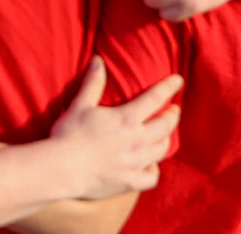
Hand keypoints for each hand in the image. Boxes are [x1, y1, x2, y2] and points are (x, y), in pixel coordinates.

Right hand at [49, 62, 180, 199]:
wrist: (62, 169)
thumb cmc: (69, 134)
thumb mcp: (80, 105)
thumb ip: (93, 83)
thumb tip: (98, 60)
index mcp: (125, 119)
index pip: (155, 98)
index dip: (169, 87)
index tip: (178, 81)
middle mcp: (136, 141)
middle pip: (166, 126)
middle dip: (173, 115)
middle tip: (174, 109)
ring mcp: (135, 163)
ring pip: (162, 150)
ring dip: (166, 139)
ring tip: (164, 134)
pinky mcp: (130, 181)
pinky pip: (152, 176)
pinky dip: (154, 169)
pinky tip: (150, 165)